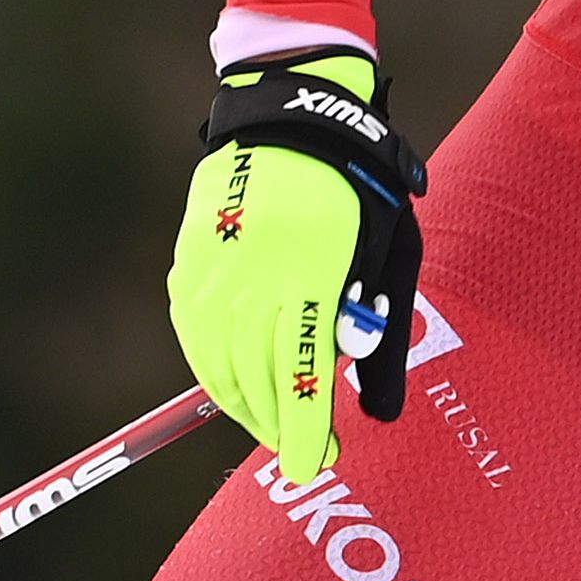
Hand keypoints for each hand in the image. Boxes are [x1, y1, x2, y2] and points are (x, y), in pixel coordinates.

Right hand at [168, 50, 424, 482]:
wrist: (296, 116)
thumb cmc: (360, 190)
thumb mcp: (391, 256)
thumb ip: (383, 336)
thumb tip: (378, 413)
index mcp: (309, 272)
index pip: (300, 374)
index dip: (305, 430)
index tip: (314, 465)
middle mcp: (252, 275)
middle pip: (258, 378)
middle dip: (281, 427)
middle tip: (306, 453)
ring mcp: (213, 268)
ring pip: (218, 364)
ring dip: (246, 407)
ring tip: (274, 427)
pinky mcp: (190, 261)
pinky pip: (195, 336)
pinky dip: (213, 371)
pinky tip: (235, 386)